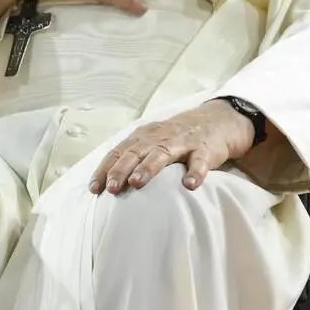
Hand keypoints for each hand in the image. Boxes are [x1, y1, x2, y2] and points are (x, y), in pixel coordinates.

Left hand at [91, 101, 255, 194]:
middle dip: (122, 169)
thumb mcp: (152, 143)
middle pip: (136, 152)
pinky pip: (199, 161)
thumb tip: (106, 184)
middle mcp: (159, 137)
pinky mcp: (205, 149)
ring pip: (162, 154)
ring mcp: (182, 142)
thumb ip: (132, 158)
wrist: (216, 120)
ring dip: (148, 168)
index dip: (106, 169)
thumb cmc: (176, 139)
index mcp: (143, 137)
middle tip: (112, 187)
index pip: (119, 152)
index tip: (94, 188)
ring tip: (137, 183)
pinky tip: (190, 185)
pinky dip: (195, 172)